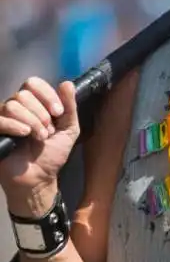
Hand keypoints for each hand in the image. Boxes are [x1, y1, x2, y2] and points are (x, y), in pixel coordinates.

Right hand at [0, 78, 79, 209]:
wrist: (39, 178)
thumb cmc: (53, 154)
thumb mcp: (69, 130)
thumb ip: (70, 107)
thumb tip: (67, 83)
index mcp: (34, 104)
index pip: (33, 83)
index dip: (47, 95)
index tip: (58, 112)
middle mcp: (17, 108)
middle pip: (23, 94)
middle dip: (41, 113)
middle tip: (47, 132)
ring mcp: (4, 119)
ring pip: (12, 105)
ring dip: (31, 122)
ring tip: (38, 138)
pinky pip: (0, 118)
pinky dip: (15, 125)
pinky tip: (24, 135)